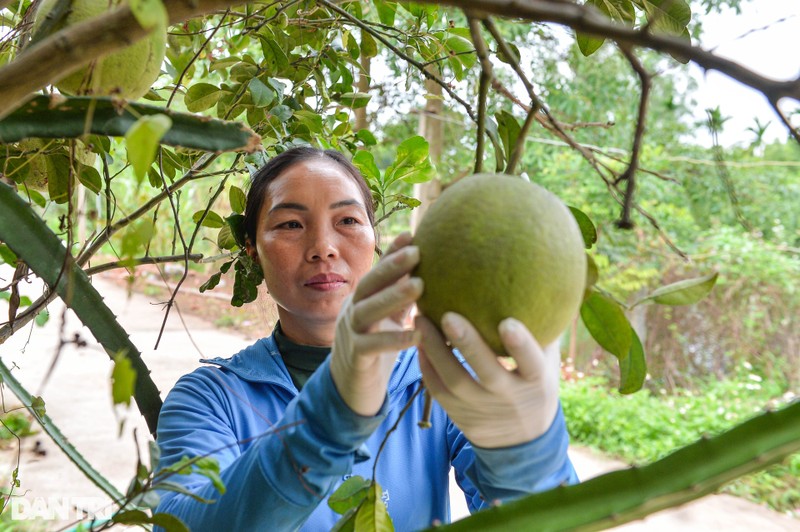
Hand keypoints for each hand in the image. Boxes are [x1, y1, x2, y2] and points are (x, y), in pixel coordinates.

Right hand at [329, 233, 422, 415]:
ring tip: (420, 285)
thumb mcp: (389, 319)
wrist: (350, 389)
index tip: (413, 234)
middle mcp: (352, 312)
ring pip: (367, 311)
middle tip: (417, 251)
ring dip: (392, 297)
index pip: (377, 272)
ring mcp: (349, 334)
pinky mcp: (355, 358)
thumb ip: (403, 299)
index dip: (392, 253)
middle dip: (391, 267)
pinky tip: (417, 335)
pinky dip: (393, 339)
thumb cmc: (376, 349)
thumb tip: (430, 272)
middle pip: (368, 285)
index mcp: (362, 300)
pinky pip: (371, 346)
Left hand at [416, 312, 560, 448]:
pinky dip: (426, 366)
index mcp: (536, 382)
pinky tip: (417, 341)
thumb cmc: (535, 387)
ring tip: (420, 319)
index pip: (531, 363)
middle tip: (448, 315)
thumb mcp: (548, 365)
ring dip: (435, 350)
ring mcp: (481, 407)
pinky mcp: (458, 413)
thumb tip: (539, 284)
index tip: (507, 322)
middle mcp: (508, 397)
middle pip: (487, 371)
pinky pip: (437, 390)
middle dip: (468, 344)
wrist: (521, 441)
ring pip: (454, 380)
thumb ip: (544, 332)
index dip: (520, 345)